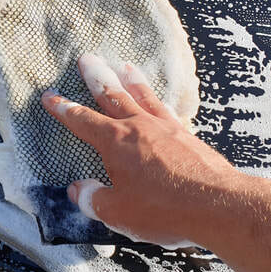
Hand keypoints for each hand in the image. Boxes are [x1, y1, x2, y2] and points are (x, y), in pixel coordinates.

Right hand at [41, 54, 239, 246]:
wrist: (220, 205)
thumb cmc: (165, 209)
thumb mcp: (118, 212)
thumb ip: (93, 199)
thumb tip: (78, 189)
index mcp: (115, 142)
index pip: (82, 120)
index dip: (63, 108)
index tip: (50, 96)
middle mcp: (138, 127)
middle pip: (112, 95)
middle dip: (96, 77)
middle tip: (87, 59)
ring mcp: (165, 128)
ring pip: (142, 96)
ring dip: (130, 79)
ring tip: (124, 65)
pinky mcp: (188, 136)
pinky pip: (167, 110)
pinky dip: (158, 100)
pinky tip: (158, 101)